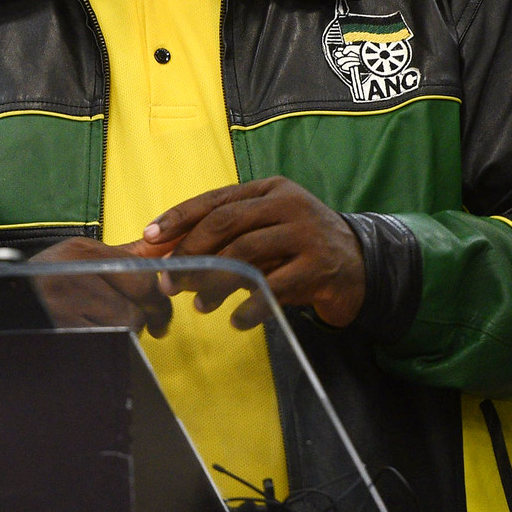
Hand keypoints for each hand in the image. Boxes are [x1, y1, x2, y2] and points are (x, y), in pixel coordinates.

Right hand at [30, 236, 173, 336]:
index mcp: (82, 251)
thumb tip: (163, 247)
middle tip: (150, 328)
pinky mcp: (60, 328)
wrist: (0, 304)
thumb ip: (123, 255)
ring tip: (111, 333)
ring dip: (126, 335)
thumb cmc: (44, 283)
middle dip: (149, 317)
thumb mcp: (78, 258)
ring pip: (125, 324)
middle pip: (139, 298)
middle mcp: (75, 271)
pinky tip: (95, 343)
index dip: (159, 297)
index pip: (142, 271)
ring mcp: (66, 301)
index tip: (160, 314)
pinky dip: (106, 347)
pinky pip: (104, 342)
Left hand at [140, 177, 365, 330]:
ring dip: (215, 282)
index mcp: (269, 190)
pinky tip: (236, 321)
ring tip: (199, 305)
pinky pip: (273, 288)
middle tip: (169, 281)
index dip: (179, 218)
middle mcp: (287, 205)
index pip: (215, 200)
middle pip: (226, 223)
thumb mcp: (266, 231)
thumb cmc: (300, 247)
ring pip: (245, 254)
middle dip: (190, 253)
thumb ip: (225, 236)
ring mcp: (305, 234)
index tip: (150, 237)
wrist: (362, 265)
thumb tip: (167, 253)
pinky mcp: (319, 267)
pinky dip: (250, 307)